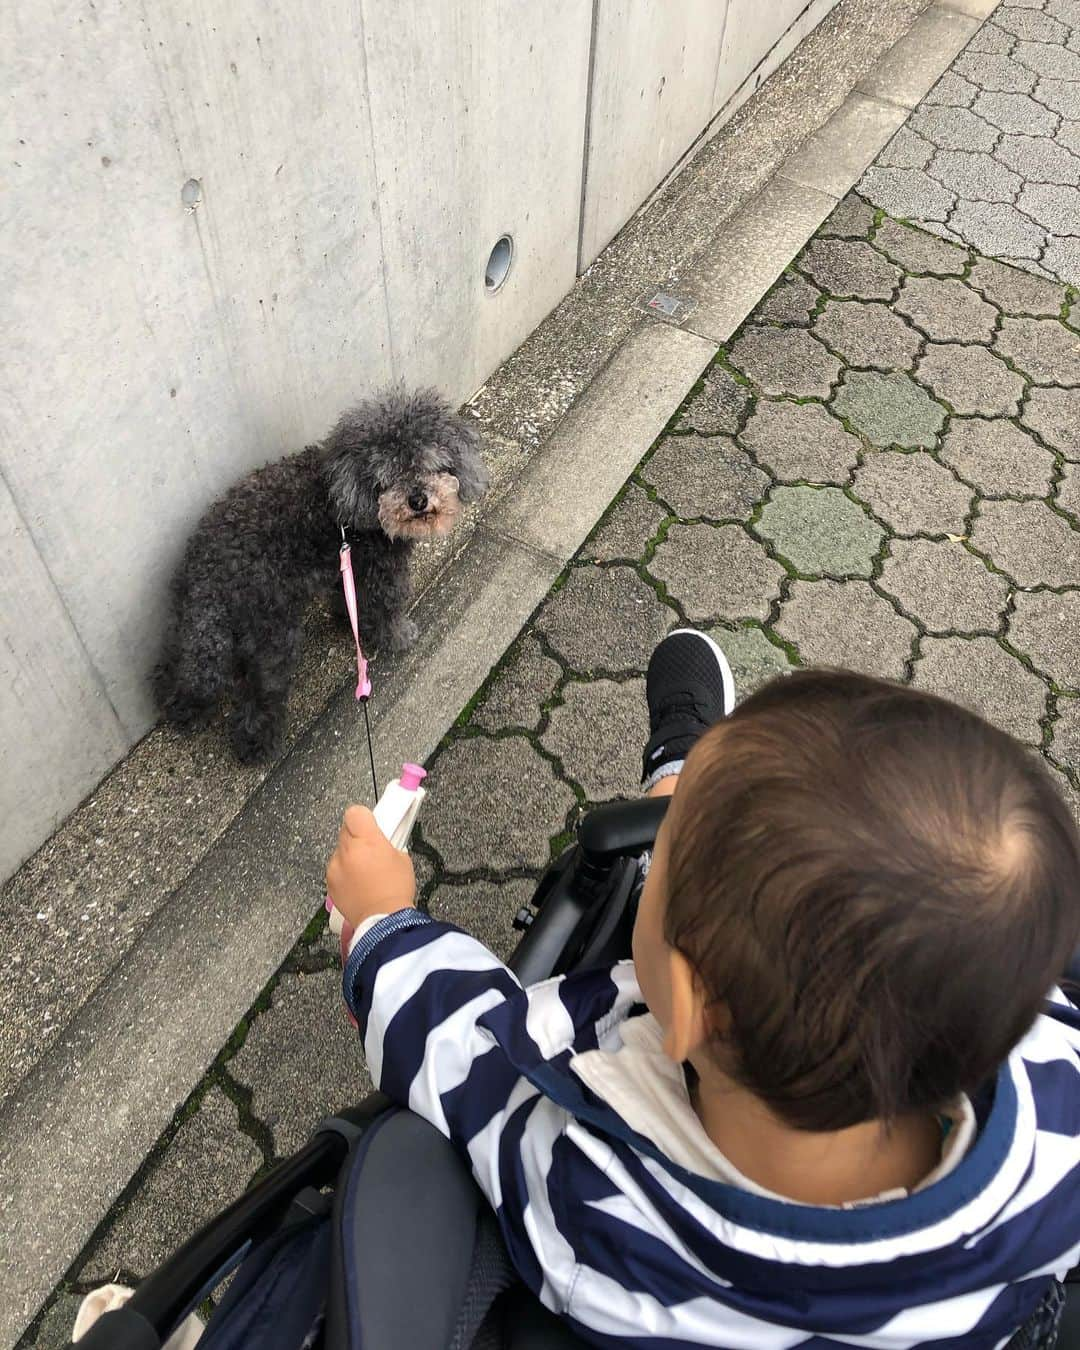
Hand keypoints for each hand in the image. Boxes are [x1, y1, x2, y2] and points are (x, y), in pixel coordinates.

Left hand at [325, 805, 416, 929]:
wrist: (383, 921)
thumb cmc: (396, 890)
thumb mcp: (402, 858)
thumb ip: (387, 843)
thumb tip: (381, 839)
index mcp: (366, 840)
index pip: (354, 812)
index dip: (363, 818)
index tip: (371, 824)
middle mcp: (346, 851)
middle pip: (346, 830)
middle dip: (357, 837)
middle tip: (372, 849)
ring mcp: (335, 867)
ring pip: (339, 851)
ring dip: (350, 856)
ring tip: (366, 872)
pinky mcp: (329, 883)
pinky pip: (336, 869)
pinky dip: (344, 873)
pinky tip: (359, 885)